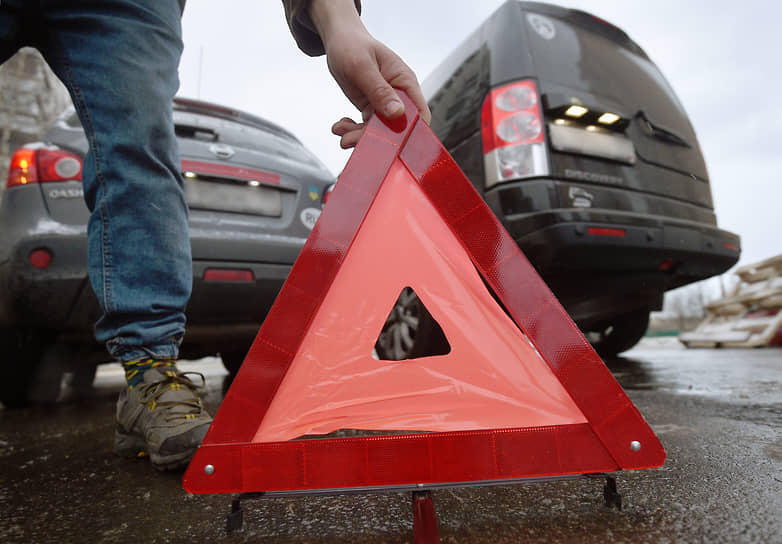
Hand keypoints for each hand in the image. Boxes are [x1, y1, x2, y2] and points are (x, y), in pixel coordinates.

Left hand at [310, 0, 430, 147]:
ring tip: (340, 131)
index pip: (419, 114)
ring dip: (358, 135)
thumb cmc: (352, 46)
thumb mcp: (362, 67)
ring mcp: (385, 104)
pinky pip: (366, 126)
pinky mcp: (372, 108)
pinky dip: (353, 129)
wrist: (339, 40)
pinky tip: (340, 125)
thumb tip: (397, 113)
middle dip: (373, 137)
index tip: (389, 142)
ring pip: (379, 131)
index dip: (410, 132)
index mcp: (404, 82)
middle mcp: (399, 96)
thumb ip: (379, 90)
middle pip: (396, 128)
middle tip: (348, 140)